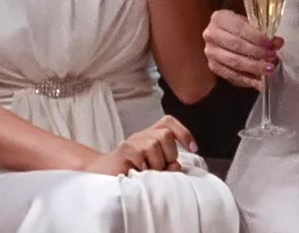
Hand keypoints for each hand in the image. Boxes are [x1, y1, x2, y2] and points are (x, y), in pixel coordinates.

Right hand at [80, 115, 196, 174]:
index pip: (169, 123)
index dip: (184, 133)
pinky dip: (142, 165)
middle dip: (169, 154)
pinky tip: (137, 171)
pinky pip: (139, 154)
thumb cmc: (133, 172)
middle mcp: (143, 135)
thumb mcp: (154, 167)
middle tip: (159, 167)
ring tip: (146, 171)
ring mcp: (132, 141)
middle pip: (166, 135)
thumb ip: (167, 164)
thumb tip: (177, 166)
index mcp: (152, 135)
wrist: (104, 176)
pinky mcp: (123, 150)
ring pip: (154, 144)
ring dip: (155, 163)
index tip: (193, 149)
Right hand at [203, 9, 282, 90]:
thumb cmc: (241, 27)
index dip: (256, 36)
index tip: (271, 43)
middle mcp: (211, 35)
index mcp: (220, 18)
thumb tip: (278, 43)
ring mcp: (211, 52)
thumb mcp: (250, 23)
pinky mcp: (214, 67)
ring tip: (269, 69)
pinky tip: (259, 81)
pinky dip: (247, 79)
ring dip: (253, 67)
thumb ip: (263, 32)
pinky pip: (231, 75)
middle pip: (236, 45)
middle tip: (273, 56)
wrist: (225, 34)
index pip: (239, 27)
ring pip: (233, 62)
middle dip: (257, 52)